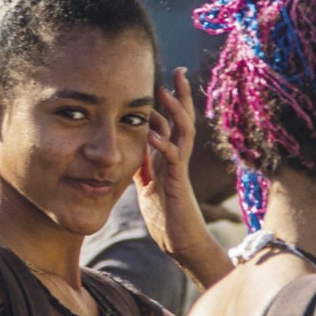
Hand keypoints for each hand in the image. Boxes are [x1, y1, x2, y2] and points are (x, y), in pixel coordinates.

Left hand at [136, 69, 228, 284]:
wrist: (181, 244)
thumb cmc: (166, 218)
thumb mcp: (148, 187)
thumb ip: (143, 168)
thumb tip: (131, 152)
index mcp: (169, 157)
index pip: (172, 122)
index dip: (170, 101)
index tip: (163, 79)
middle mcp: (177, 159)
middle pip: (184, 120)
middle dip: (180, 95)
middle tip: (177, 71)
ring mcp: (180, 170)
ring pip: (183, 133)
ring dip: (174, 112)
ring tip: (164, 92)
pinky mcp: (178, 184)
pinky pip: (172, 159)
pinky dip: (162, 143)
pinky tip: (151, 132)